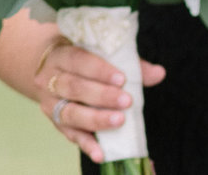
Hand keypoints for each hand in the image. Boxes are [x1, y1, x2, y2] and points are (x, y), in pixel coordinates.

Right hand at [32, 37, 164, 159]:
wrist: (48, 68)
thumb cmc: (84, 58)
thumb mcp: (102, 53)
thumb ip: (130, 62)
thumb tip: (159, 73)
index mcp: (61, 56)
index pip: (79, 60)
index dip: (100, 70)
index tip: (122, 79)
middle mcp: (49, 80)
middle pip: (73, 88)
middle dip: (101, 96)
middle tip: (126, 101)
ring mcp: (49, 103)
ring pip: (69, 113)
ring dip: (95, 119)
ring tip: (118, 121)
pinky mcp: (55, 122)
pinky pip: (69, 134)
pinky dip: (86, 144)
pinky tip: (100, 153)